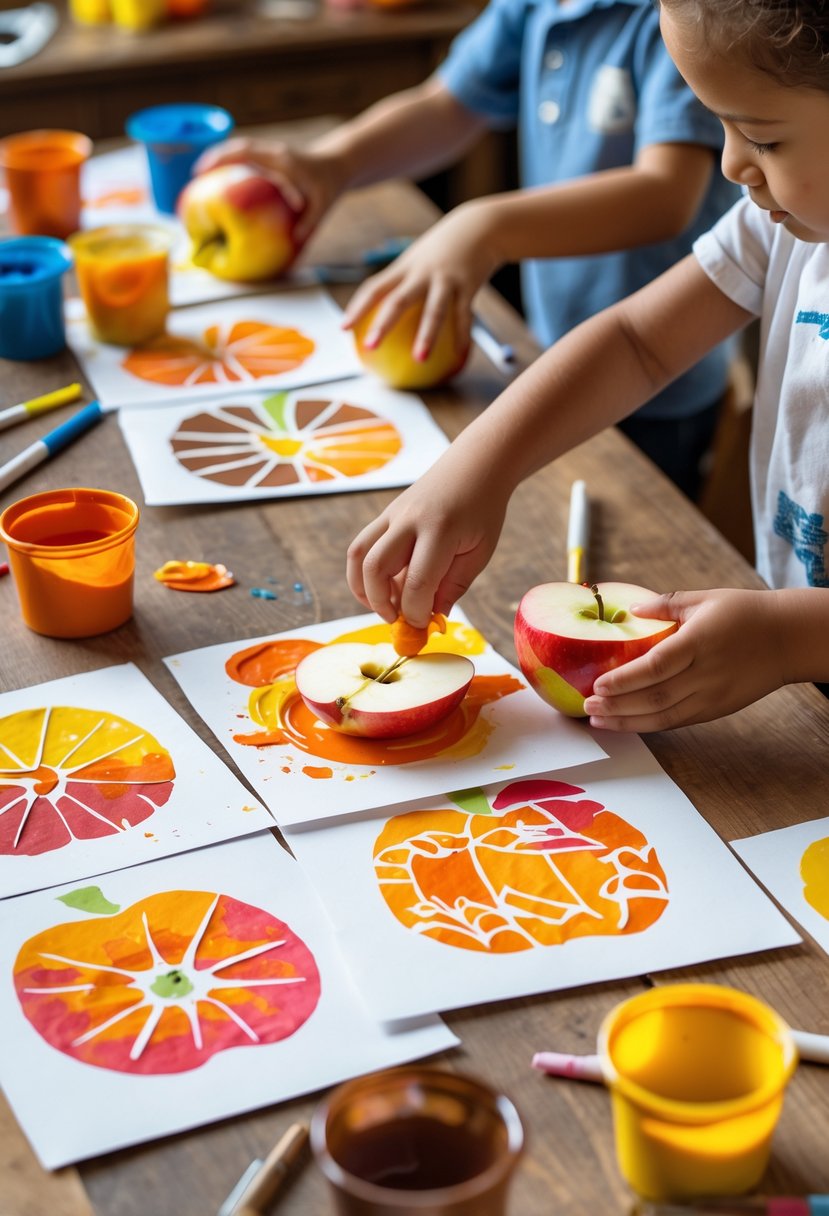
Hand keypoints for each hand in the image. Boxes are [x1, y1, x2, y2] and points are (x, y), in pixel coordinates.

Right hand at [194, 136, 344, 241]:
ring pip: (239, 150)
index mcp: (281, 160)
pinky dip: (231, 166)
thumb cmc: (329, 185)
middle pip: (237, 147)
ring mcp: (270, 154)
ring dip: (220, 160)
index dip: (223, 158)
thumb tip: (293, 247)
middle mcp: (273, 153)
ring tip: (202, 178)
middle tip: (195, 175)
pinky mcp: (269, 160)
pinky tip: (220, 182)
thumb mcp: (323, 206)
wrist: (336, 165)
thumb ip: (309, 224)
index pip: (246, 152)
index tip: (204, 170)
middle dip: (215, 157)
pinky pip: (246, 159)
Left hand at [342, 200, 501, 357]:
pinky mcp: (468, 284)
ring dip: (426, 335)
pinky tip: (459, 356)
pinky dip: (462, 336)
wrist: (479, 226)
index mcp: (404, 268)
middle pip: (397, 300)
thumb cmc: (444, 251)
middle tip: (370, 347)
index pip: (374, 288)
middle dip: (382, 323)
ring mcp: (445, 278)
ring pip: (433, 310)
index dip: (357, 308)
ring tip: (419, 359)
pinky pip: (464, 315)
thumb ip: (406, 284)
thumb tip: (390, 320)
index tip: (343, 328)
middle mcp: (421, 273)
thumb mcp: (420, 261)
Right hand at [346, 448, 509, 626]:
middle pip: (375, 568)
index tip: (423, 626)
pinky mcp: (385, 514)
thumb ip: (454, 586)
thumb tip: (430, 618)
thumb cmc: (482, 510)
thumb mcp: (479, 552)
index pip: (417, 583)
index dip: (415, 613)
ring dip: (362, 588)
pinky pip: (362, 545)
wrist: (475, 466)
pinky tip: (383, 587)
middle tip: (398, 620)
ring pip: (357, 555)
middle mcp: (409, 520)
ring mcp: (392, 514)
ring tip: (383, 606)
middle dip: (380, 603)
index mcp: (439, 531)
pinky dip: (364, 572)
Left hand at [582, 589, 787, 730]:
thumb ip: (665, 604)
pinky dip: (648, 724)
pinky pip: (677, 721)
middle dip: (616, 706)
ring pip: (663, 717)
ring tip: (597, 721)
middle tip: (586, 706)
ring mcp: (711, 696)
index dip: (625, 679)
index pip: (656, 667)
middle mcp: (705, 674)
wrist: (788, 639)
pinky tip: (626, 723)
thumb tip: (631, 610)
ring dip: (627, 722)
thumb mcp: (705, 599)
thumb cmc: (744, 613)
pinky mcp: (716, 709)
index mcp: (699, 642)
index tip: (598, 684)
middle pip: (654, 697)